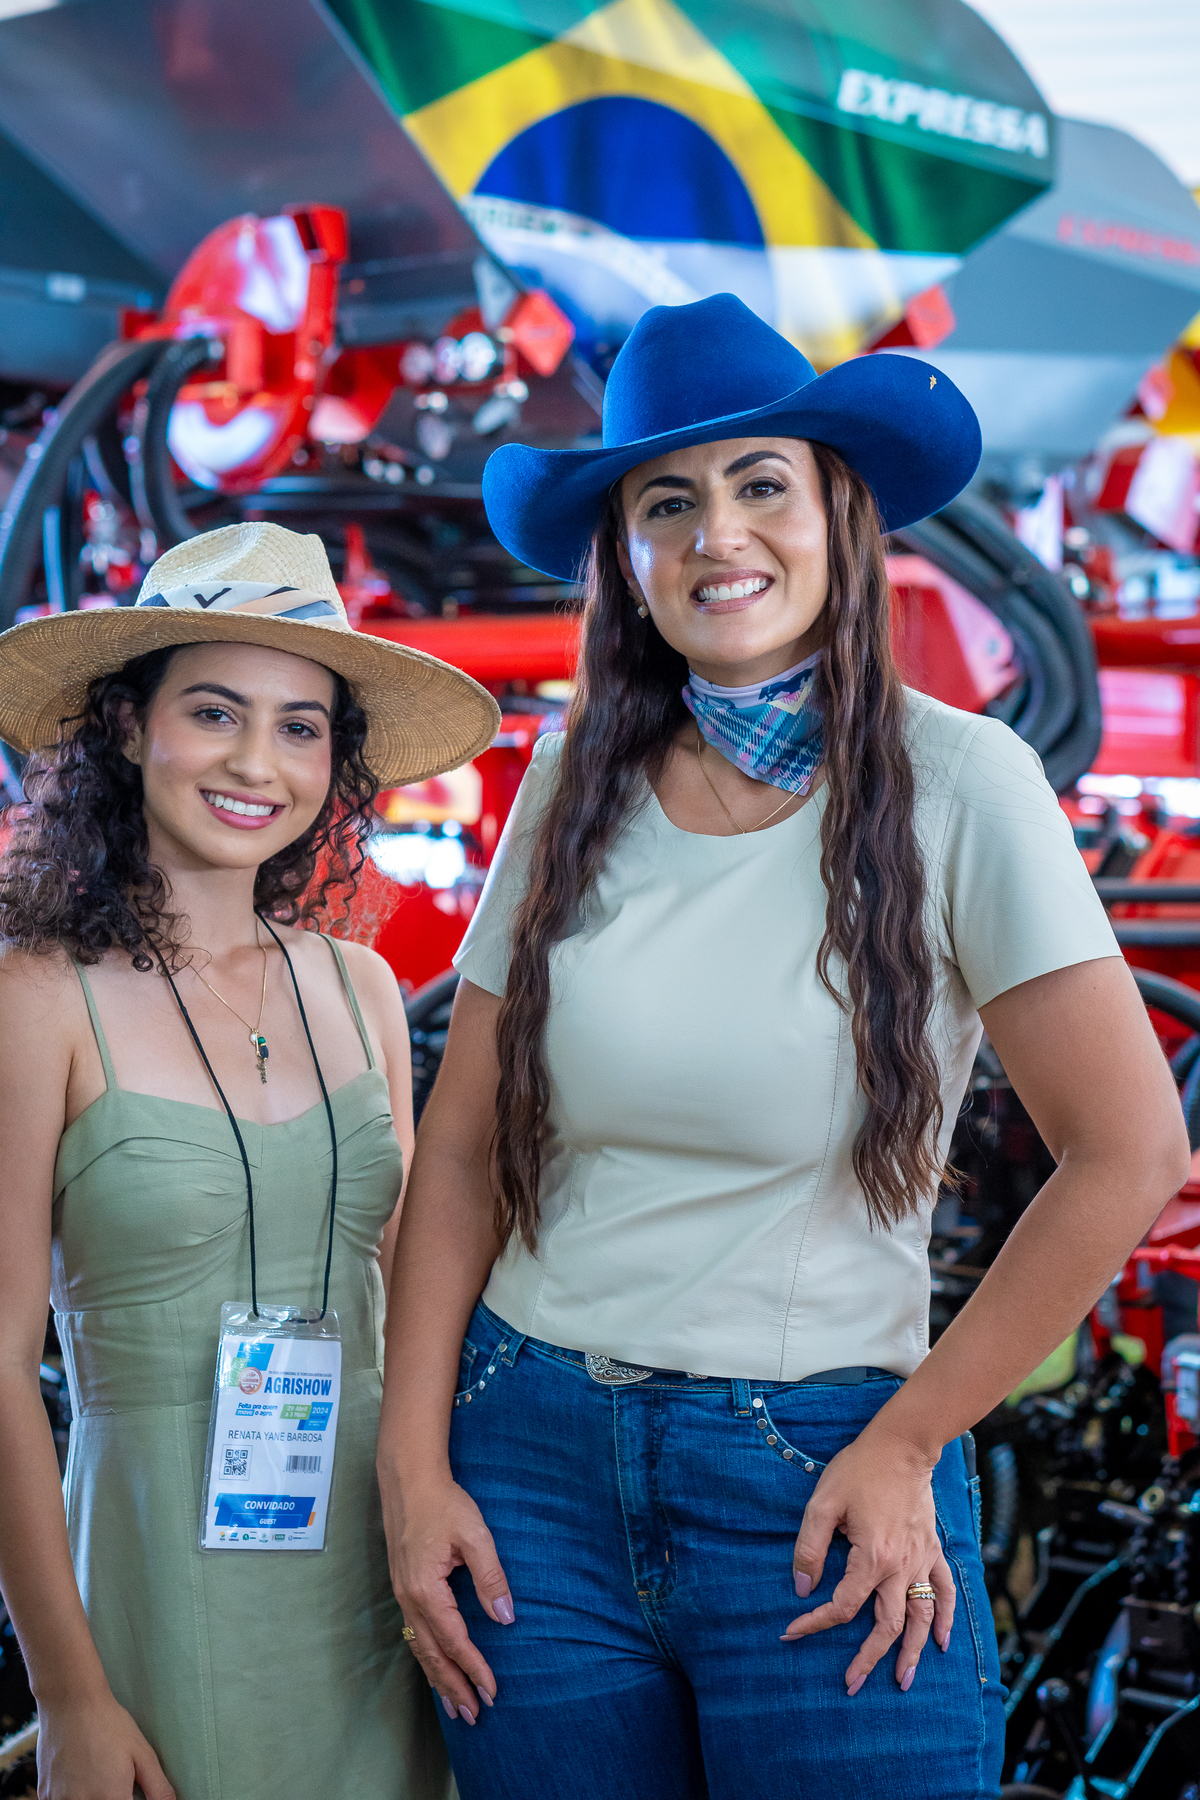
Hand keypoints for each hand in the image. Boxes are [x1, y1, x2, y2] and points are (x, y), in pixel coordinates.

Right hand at [36, 1692, 173, 1799]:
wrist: (71, 1702)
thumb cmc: (110, 1724)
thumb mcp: (143, 1753)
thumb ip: (158, 1788)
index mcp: (112, 1797)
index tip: (129, 1792)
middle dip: (112, 1797)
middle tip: (114, 1780)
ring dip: (92, 1797)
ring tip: (96, 1775)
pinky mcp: (45, 1795)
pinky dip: (72, 1796)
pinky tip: (80, 1778)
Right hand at [383, 1474, 514, 1724]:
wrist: (408, 1481)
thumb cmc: (444, 1504)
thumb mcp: (475, 1535)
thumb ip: (491, 1577)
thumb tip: (506, 1617)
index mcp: (426, 1589)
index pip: (454, 1640)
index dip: (474, 1668)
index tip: (492, 1691)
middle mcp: (409, 1599)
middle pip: (431, 1655)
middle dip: (453, 1686)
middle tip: (473, 1715)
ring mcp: (402, 1596)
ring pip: (419, 1649)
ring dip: (438, 1679)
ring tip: (456, 1707)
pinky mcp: (403, 1589)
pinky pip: (414, 1635)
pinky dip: (427, 1659)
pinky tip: (436, 1669)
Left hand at [781, 1423, 954, 1694]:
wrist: (901, 1446)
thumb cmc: (858, 1470)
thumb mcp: (823, 1503)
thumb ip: (809, 1547)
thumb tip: (801, 1586)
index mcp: (871, 1557)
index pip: (842, 1605)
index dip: (815, 1623)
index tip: (792, 1632)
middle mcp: (901, 1567)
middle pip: (886, 1625)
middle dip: (868, 1659)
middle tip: (852, 1685)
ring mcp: (922, 1560)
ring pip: (920, 1618)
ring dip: (911, 1652)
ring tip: (902, 1681)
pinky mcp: (933, 1550)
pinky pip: (945, 1591)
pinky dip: (945, 1619)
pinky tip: (942, 1643)